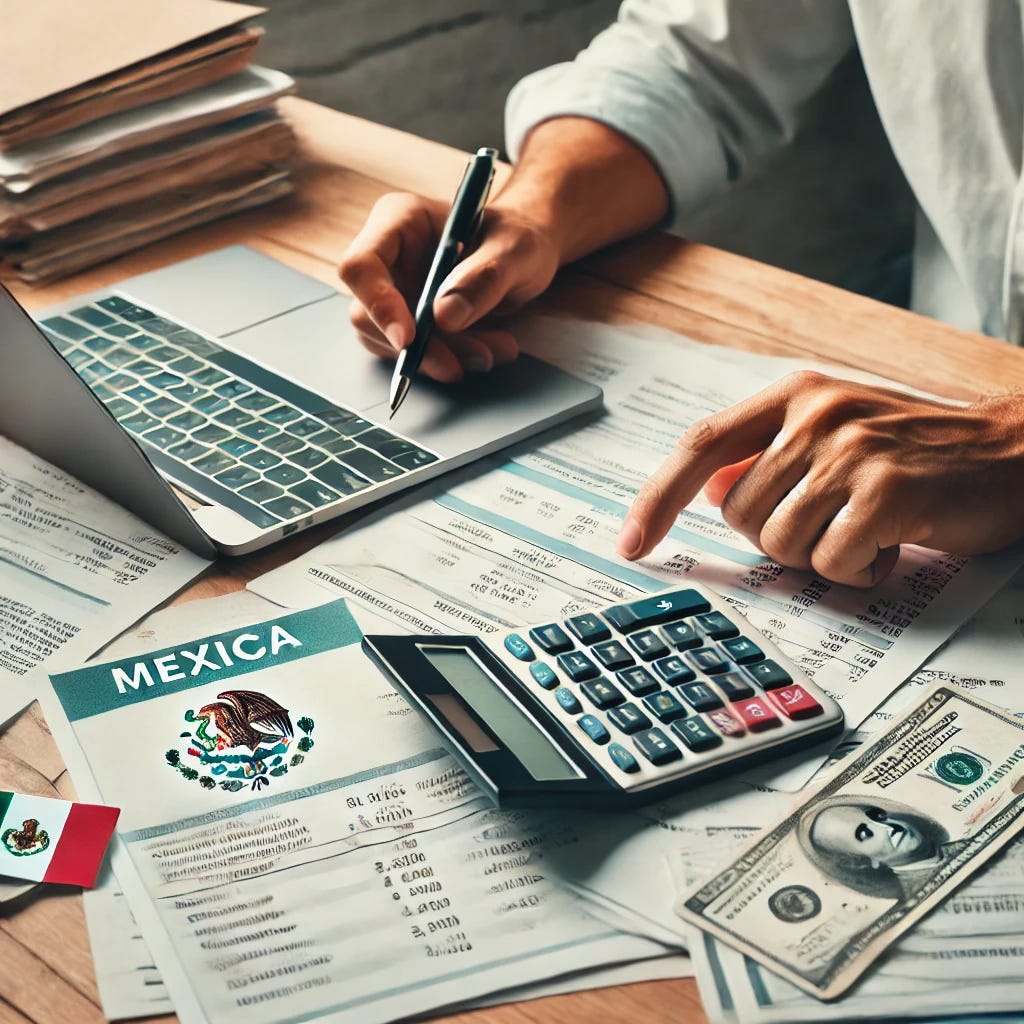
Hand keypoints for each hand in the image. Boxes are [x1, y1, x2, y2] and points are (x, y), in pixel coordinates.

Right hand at [338, 192, 559, 381]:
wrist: (526, 258)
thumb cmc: (518, 239)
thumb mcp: (516, 250)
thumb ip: (484, 278)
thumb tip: (443, 318)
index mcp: (399, 221)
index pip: (361, 265)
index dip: (377, 305)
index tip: (409, 340)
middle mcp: (388, 257)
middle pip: (369, 314)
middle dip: (417, 347)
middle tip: (459, 364)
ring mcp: (394, 292)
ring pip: (392, 342)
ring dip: (439, 358)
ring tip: (489, 353)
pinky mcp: (408, 322)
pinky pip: (414, 354)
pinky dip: (448, 361)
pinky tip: (484, 352)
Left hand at [617, 371, 1023, 586]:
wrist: (1017, 451)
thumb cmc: (920, 450)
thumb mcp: (838, 429)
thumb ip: (770, 452)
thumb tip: (708, 488)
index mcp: (796, 394)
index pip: (701, 445)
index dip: (656, 497)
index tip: (632, 542)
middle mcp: (817, 415)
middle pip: (738, 513)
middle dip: (775, 538)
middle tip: (830, 524)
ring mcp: (851, 451)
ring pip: (780, 543)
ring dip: (819, 556)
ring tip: (865, 530)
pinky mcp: (886, 493)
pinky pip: (830, 563)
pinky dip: (856, 571)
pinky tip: (890, 545)